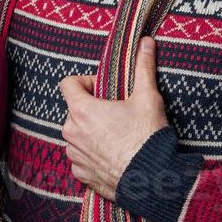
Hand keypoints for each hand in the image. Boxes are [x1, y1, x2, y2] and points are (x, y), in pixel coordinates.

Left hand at [59, 38, 168, 200]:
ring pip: (77, 135)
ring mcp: (74, 155)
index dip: (86, 82)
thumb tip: (146, 42)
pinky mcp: (81, 175)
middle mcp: (71, 133)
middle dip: (92, 109)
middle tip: (116, 114)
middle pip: (74, 110)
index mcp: (81, 110)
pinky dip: (93, 155)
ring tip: (117, 136)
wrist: (153, 179)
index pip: (68, 84)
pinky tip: (114, 155)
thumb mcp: (147, 97)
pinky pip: (81, 158)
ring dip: (91, 132)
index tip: (103, 89)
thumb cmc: (147, 137)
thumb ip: (143, 67)